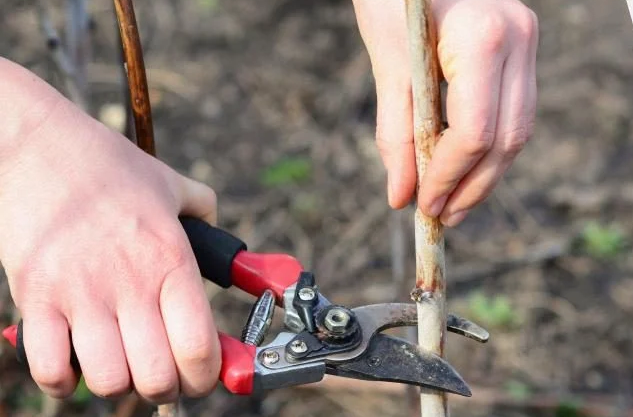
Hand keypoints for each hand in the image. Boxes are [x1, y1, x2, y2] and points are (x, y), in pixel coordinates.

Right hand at [0, 59, 219, 402]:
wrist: (40, 146)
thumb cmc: (108, 166)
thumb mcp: (170, 184)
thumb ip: (204, 211)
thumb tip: (223, 237)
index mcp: (170, 259)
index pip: (199, 347)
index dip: (206, 376)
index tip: (202, 375)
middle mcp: (130, 283)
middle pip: (157, 378)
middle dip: (165, 387)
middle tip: (161, 373)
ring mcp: (80, 294)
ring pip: (109, 382)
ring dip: (118, 384)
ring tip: (119, 362)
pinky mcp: (35, 297)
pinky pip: (51, 369)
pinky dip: (64, 380)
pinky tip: (73, 360)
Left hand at [352, 0, 537, 225]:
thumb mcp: (388, 62)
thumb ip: (396, 131)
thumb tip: (401, 194)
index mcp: (483, 39)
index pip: (474, 133)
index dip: (447, 178)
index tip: (422, 206)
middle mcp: (518, 40)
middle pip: (506, 139)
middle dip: (473, 187)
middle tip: (442, 217)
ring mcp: (527, 42)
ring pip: (517, 130)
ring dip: (484, 174)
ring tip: (451, 203)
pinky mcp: (520, 49)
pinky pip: (513, 110)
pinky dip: (487, 145)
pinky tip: (463, 167)